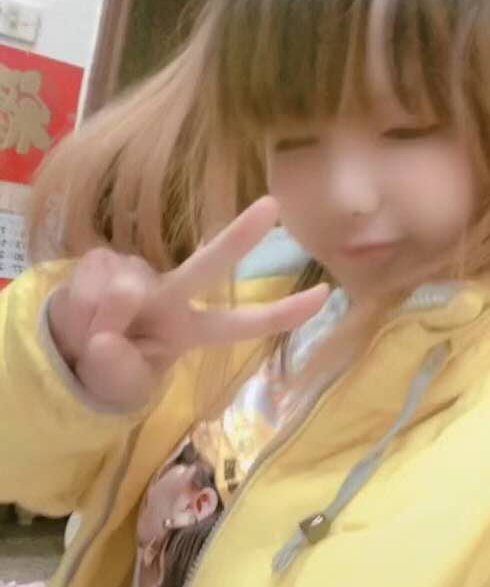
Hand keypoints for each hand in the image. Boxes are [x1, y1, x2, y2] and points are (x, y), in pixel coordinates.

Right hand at [48, 197, 327, 411]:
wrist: (66, 349)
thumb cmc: (109, 365)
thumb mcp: (119, 381)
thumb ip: (118, 361)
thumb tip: (112, 322)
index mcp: (189, 328)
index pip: (242, 324)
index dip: (282, 313)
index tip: (325, 294)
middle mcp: (171, 293)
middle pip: (209, 264)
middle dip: (239, 236)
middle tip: (272, 206)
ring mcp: (137, 272)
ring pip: (122, 292)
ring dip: (100, 320)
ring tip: (93, 335)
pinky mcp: (102, 258)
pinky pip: (90, 284)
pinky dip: (80, 308)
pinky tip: (81, 312)